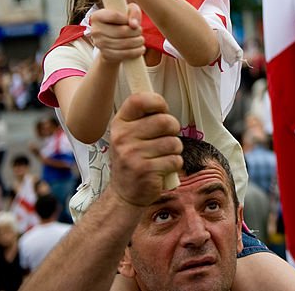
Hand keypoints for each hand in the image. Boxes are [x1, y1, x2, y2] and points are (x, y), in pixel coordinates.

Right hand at [90, 4, 144, 65]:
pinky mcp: (105, 54)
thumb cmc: (122, 21)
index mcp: (97, 16)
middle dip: (136, 32)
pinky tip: (140, 49)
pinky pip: (122, 54)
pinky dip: (135, 52)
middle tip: (140, 31)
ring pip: (123, 44)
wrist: (114, 39)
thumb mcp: (128, 11)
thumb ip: (134, 12)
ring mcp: (99, 43)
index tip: (133, 21)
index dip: (128, 19)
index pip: (115, 16)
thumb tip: (134, 25)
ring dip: (137, 42)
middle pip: (121, 31)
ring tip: (141, 40)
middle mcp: (95, 30)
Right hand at [109, 93, 181, 207]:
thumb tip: (163, 105)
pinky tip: (161, 169)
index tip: (162, 110)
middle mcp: (122, 137)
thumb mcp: (130, 135)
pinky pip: (175, 160)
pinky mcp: (145, 171)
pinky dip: (174, 165)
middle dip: (173, 129)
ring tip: (162, 156)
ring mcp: (132, 155)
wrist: (124, 194)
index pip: (139, 100)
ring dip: (175, 150)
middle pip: (165, 121)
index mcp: (119, 124)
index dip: (157, 102)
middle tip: (166, 138)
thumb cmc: (133, 159)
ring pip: (174, 142)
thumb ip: (144, 118)